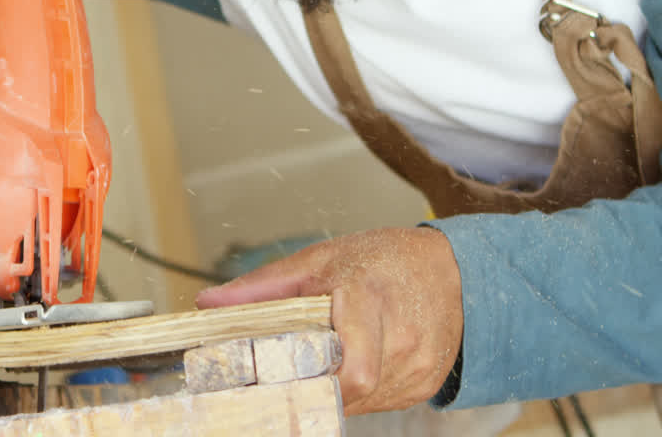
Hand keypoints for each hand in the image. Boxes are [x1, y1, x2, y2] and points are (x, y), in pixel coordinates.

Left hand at [195, 227, 462, 414]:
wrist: (452, 270)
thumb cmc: (384, 260)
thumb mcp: (319, 259)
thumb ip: (263, 286)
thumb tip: (209, 303)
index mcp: (369, 300)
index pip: (353, 370)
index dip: (315, 386)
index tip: (280, 384)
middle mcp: (400, 340)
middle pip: (349, 389)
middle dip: (315, 382)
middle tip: (293, 369)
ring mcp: (418, 367)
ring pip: (361, 400)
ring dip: (335, 386)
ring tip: (331, 355)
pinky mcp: (426, 385)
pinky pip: (380, 401)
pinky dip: (359, 388)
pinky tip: (356, 360)